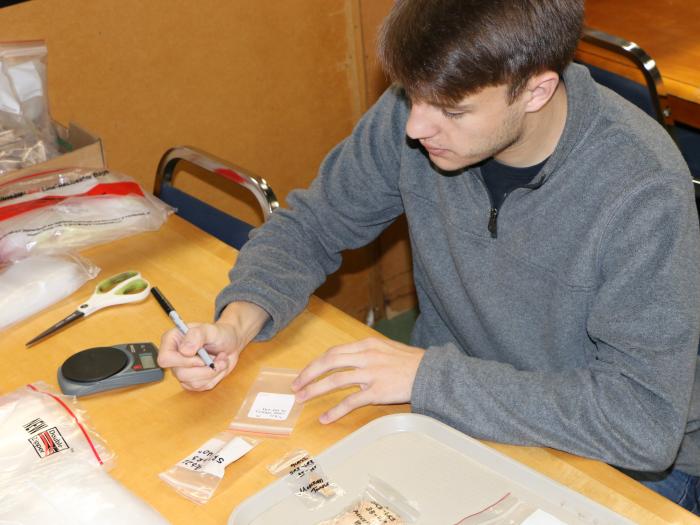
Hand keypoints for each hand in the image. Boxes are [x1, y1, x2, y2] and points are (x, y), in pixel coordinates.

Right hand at [157, 301, 268, 390]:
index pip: (165, 359)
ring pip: (192, 383)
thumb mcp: (210, 330)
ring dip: (212, 372)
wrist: (230, 343)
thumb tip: (185, 351)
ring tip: (220, 360)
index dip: (184, 361)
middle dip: (204, 369)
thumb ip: (197, 335)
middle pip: (180, 374)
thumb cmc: (219, 334)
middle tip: (216, 358)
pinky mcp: (192, 380)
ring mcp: (182, 370)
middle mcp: (174, 357)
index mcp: (172, 341)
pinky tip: (217, 366)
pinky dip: (215, 377)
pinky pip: (202, 387)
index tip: (201, 358)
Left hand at [291, 336, 424, 423]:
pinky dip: (335, 410)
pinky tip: (325, 418)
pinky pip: (351, 401)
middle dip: (309, 374)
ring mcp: (371, 374)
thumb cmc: (410, 362)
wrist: (431, 373)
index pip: (334, 352)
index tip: (305, 373)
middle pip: (329, 362)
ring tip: (303, 398)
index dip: (316, 363)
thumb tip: (348, 360)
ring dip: (315, 390)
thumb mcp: (386, 349)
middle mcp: (366, 356)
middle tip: (296, 386)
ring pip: (336, 380)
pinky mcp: (377, 391)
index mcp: (367, 344)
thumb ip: (366, 353)